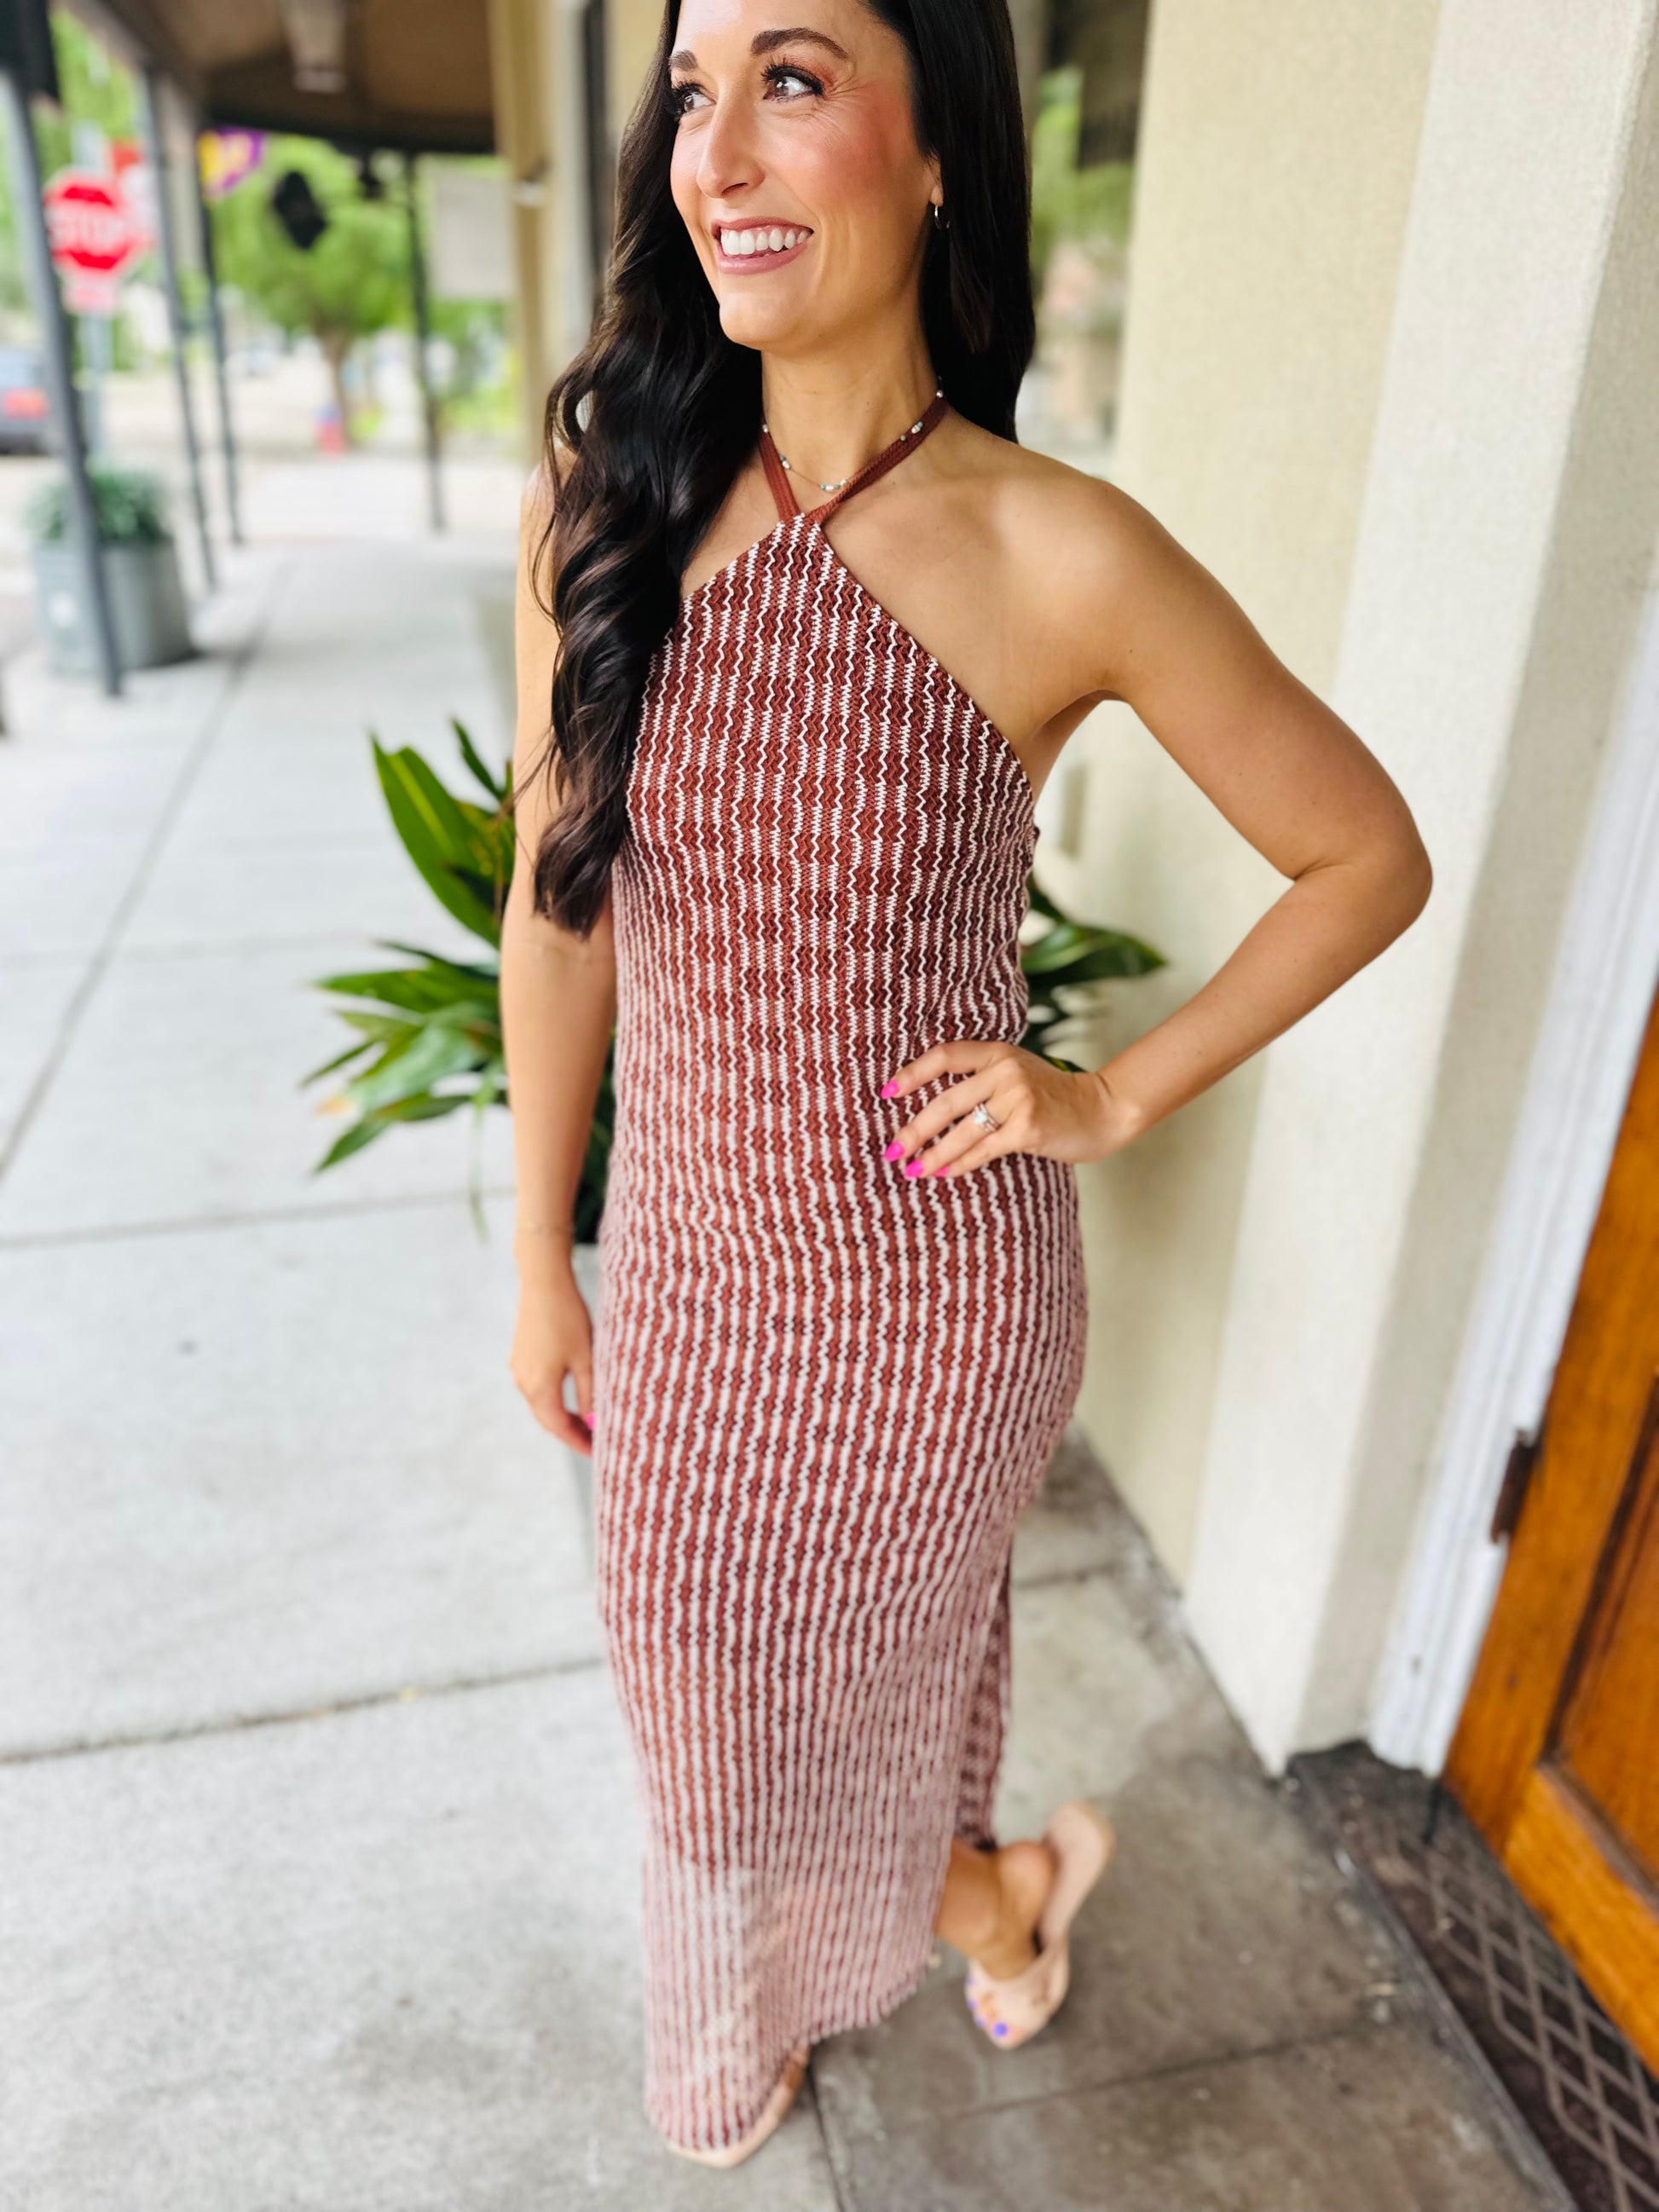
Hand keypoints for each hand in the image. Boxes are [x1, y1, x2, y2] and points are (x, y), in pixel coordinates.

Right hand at [510, 1240, 594, 1453]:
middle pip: (548, 1419)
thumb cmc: (568, 1319)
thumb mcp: (586, 1358)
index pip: (559, 1428)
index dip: (579, 1442)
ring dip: (562, 1416)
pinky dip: (554, 1399)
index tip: (598, 1453)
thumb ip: (589, 1393)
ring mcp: (519, 1369)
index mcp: (540, 1387)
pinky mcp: (520, 1356)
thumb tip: (594, 1421)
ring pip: (542, 1404)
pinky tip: (571, 1396)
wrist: (543, 1282)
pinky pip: (537, 1388)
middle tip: (596, 1442)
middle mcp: (524, 1382)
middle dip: (571, 1432)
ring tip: (588, 1422)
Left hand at [880, 1040, 1144, 1179]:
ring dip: (932, 1154)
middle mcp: (1005, 1071)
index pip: (944, 1056)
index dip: (912, 1074)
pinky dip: (959, 1165)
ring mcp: (1017, 1098)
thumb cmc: (1052, 1097)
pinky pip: (982, 1150)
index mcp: (997, 1052)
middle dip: (914, 1129)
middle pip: (944, 1101)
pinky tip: (943, 1174)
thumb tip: (930, 1111)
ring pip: (960, 1131)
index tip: (886, 1094)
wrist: (1101, 1109)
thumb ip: (981, 1081)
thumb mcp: (1017, 1074)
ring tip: (913, 1170)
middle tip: (893, 1150)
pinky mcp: (1027, 1127)